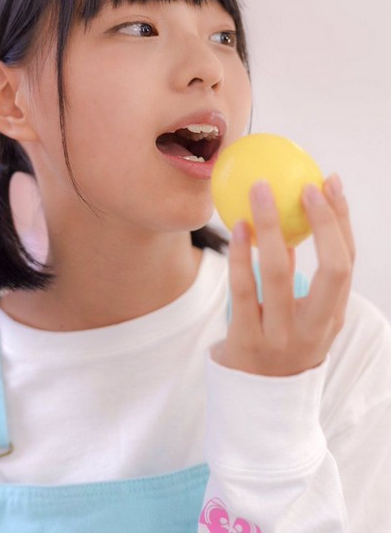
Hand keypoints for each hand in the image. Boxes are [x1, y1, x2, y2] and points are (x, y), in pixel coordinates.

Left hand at [212, 174, 354, 376]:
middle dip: (324, 221)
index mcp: (332, 317)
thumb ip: (303, 278)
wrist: (255, 400)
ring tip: (260, 192)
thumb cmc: (280, 344)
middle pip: (332, 268)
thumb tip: (294, 222)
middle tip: (304, 185)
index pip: (347, 261)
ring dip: (271, 225)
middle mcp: (314, 328)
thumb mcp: (304, 318)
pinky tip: (237, 227)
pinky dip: (240, 254)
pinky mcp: (246, 342)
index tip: (330, 183)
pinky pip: (241, 290)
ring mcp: (281, 338)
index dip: (341, 220)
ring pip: (279, 273)